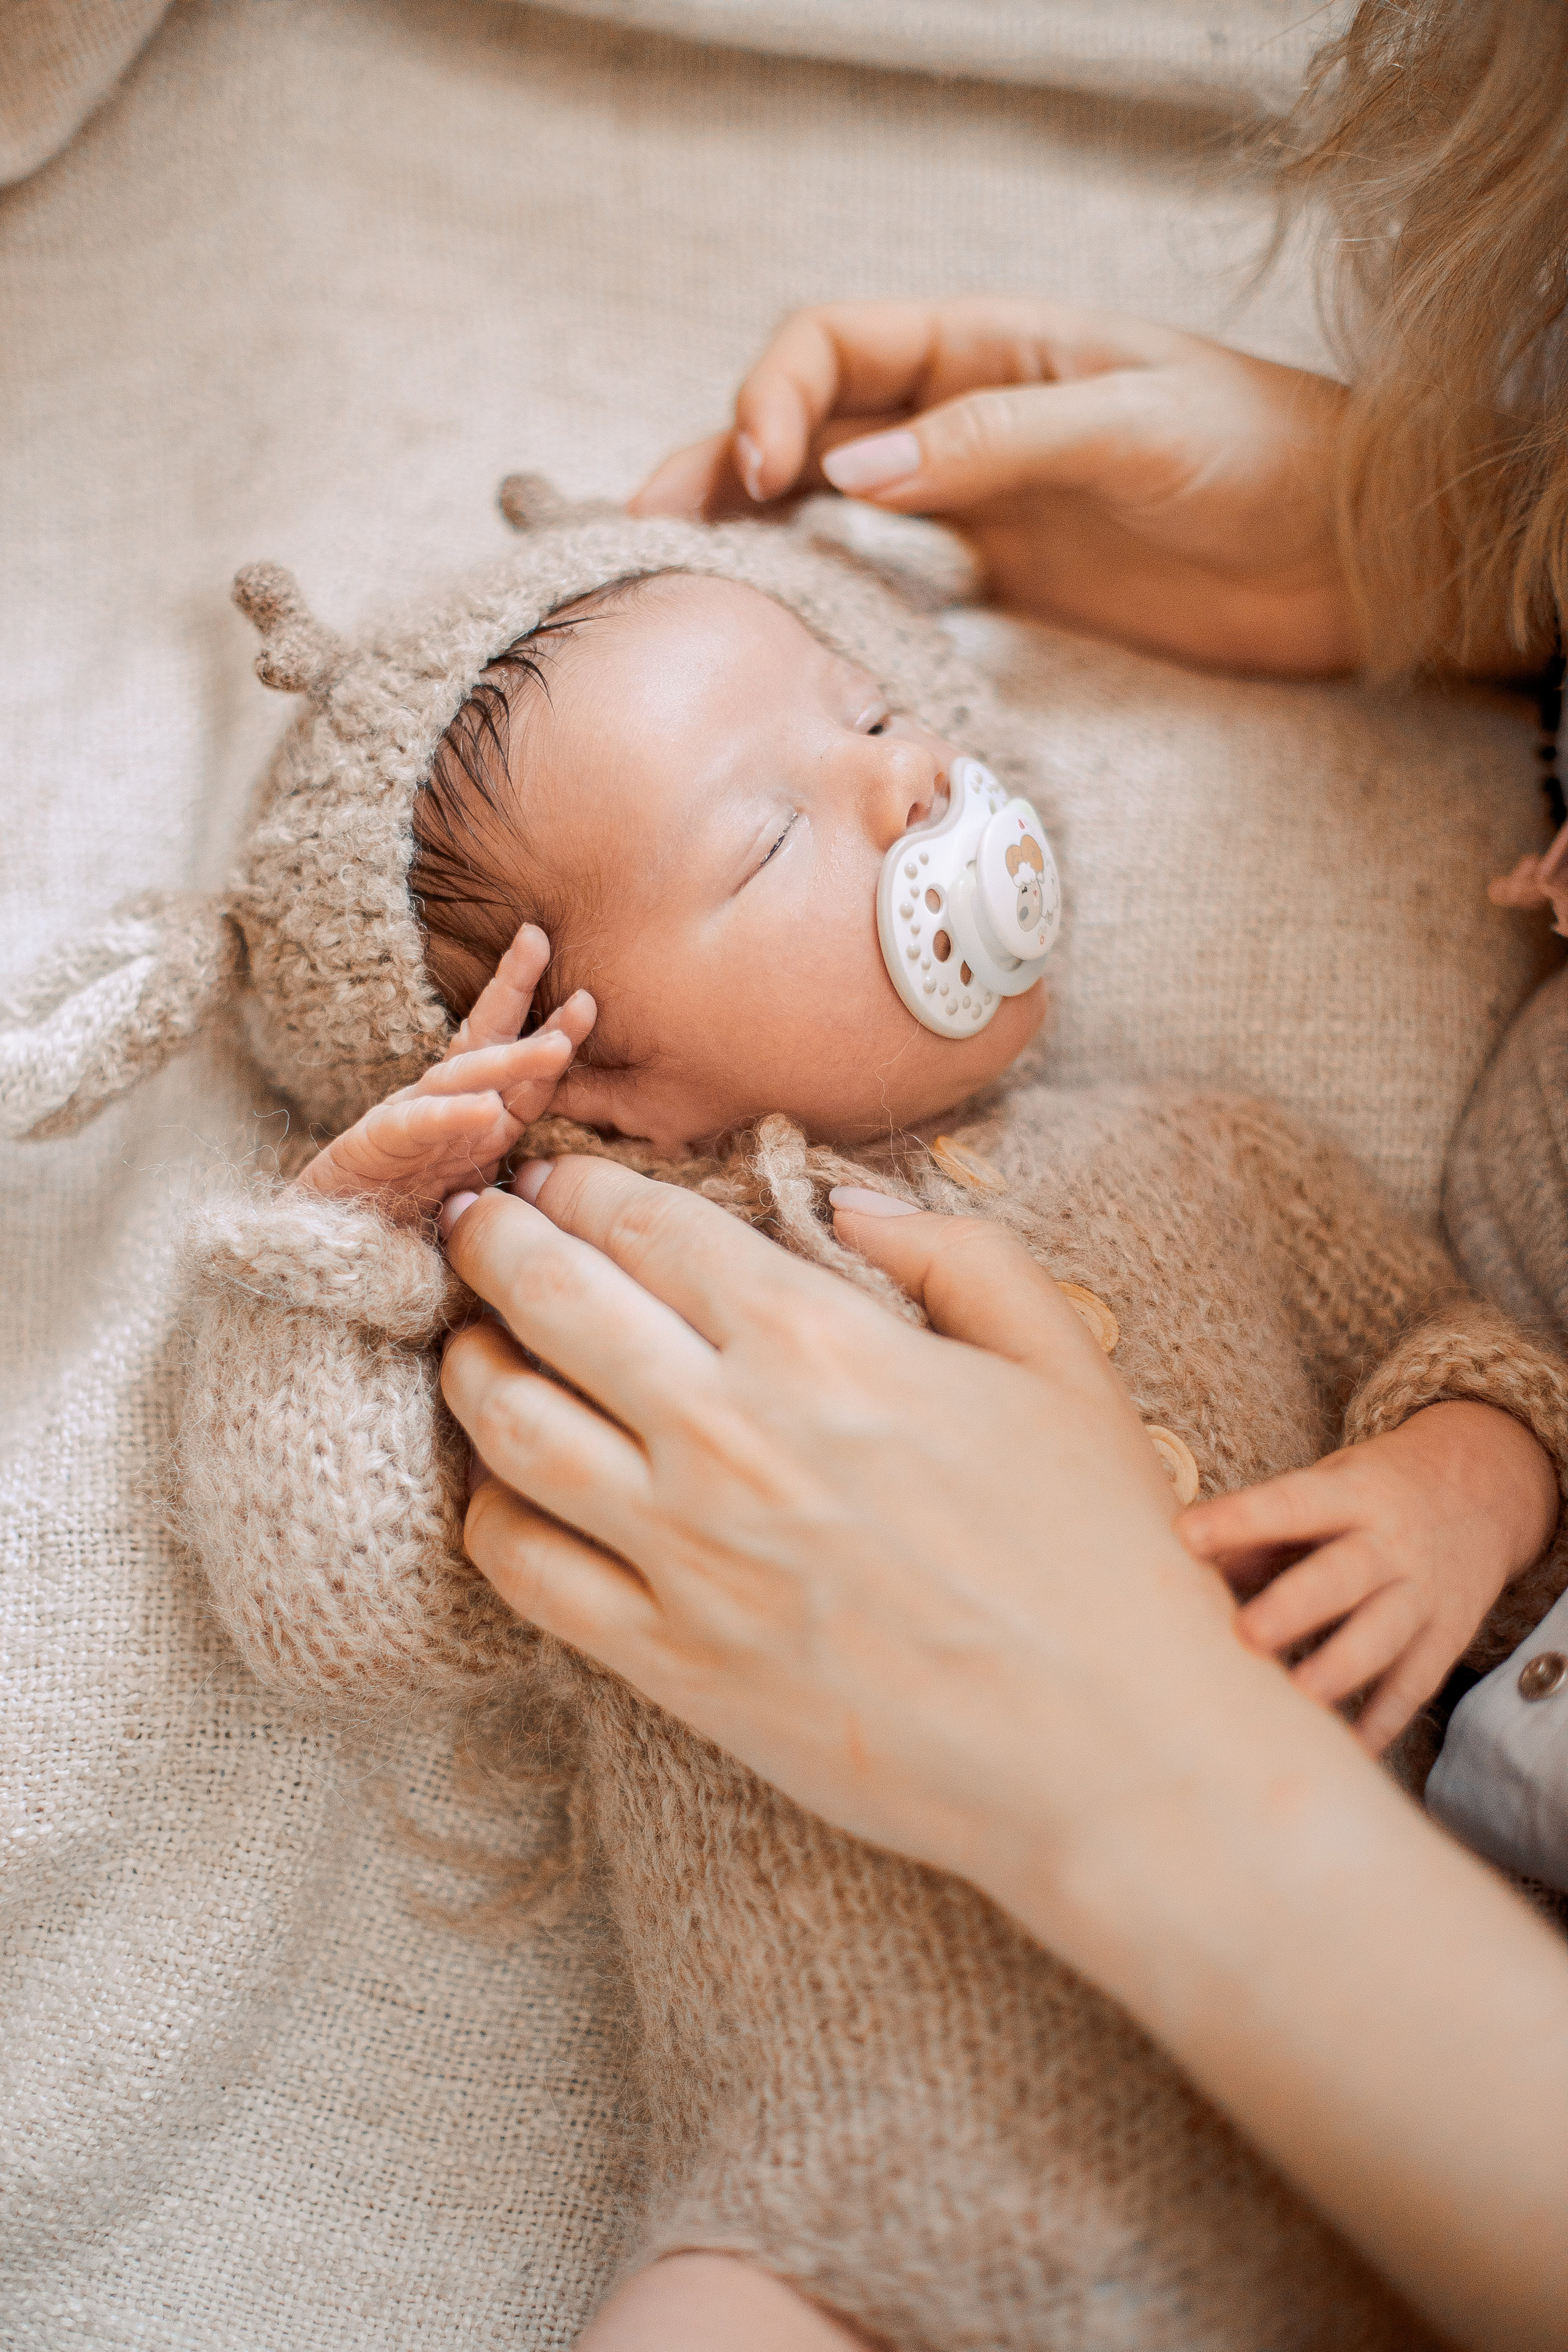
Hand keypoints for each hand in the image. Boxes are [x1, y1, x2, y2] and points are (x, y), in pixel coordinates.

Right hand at [298, 924, 594, 1215]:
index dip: (552, 1033)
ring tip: (560, 1045)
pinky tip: (485, 1107)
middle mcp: (441, 1106)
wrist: (327, 1248)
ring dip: (513, 1060)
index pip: (518, 1072)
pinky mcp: (376, 1146)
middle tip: (556, 959)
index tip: (587, 1002)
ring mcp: (408, 1120)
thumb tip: (572, 1190)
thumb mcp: (470, 1199)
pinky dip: (452, 1115)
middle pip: (486, 1042)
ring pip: (463, 1078)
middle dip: (518, 993)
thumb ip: (511, 1183)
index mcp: (470, 1118)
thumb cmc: (400, 1222)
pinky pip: (419, 1125)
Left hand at [438, 1166, 1567, 2351]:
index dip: (579, 1190)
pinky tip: (501, 1490)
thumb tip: (848, 1200)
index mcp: (819, 1340)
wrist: (1109, 1752)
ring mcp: (685, 1553)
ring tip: (471, 1348)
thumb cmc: (1099, 1550)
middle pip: (547, 1301)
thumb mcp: (1061, 1359)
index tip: (555, 1184)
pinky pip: (524, 1571)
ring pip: (508, 1428)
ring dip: (469, 1368)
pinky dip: (488, 1514)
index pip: (646, 1227)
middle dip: (488, 1246)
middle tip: (472, 1231)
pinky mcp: (668, 1663)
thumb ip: (954, 1252)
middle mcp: (727, 1431)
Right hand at [631, 298, 1357, 675]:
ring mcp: (974, 500)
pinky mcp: (1000, 579)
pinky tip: (779, 621)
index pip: (837, 345)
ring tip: (676, 572)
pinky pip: (886, 578)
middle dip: (719, 462)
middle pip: (805, 422)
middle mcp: (965, 418)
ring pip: (828, 502)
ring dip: (751, 531)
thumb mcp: (1133, 425)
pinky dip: (824, 592)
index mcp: (991, 347)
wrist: (1349, 554)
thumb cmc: (1265, 457)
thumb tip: (853, 470)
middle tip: (647, 529)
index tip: (763, 472)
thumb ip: (994, 442)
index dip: (777, 395)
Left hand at [1178, 1402, 1559, 1755]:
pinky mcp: (1448, 1637)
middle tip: (1247, 1634)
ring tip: (1297, 1699)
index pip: (1293, 1503)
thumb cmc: (1376, 1493)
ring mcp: (1425, 1594)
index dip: (1241, 1519)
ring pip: (1384, 1635)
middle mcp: (1392, 1545)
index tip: (1185, 1534)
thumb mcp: (1329, 1485)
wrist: (1488, 1486)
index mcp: (1353, 1495)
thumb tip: (1192, 1567)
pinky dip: (1383, 1719)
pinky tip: (1347, 1748)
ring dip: (1340, 1669)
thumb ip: (1266, 1530)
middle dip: (1295, 1606)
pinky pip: (1415, 1683)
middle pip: (1345, 1576)